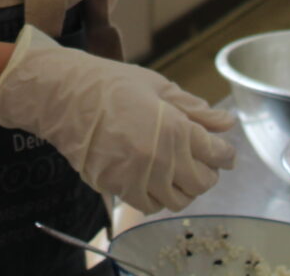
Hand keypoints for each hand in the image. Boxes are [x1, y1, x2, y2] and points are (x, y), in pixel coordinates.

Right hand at [0, 26, 236, 213]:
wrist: (63, 96)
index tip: (223, 152)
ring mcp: (138, 177)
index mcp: (176, 129)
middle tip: (200, 160)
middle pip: (202, 183)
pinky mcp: (118, 188)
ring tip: (176, 171)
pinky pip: (150, 205)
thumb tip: (226, 123)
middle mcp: (161, 159)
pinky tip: (153, 180)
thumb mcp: (156, 86)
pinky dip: (158, 197)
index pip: (217, 154)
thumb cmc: (109, 84)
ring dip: (184, 188)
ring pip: (178, 200)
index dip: (225, 154)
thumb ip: (194, 109)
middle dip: (207, 173)